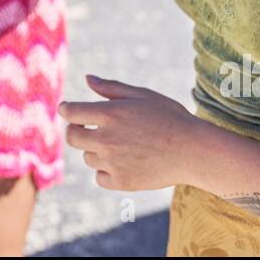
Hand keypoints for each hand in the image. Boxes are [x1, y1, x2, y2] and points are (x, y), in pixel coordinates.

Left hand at [59, 75, 204, 190]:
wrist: (193, 151)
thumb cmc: (170, 118)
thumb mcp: (142, 95)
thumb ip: (111, 88)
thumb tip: (88, 78)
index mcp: (110, 114)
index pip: (71, 112)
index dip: (65, 109)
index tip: (67, 109)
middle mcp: (106, 139)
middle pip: (71, 137)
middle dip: (75, 131)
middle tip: (87, 128)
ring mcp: (113, 162)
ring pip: (87, 157)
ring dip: (95, 150)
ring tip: (120, 145)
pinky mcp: (121, 182)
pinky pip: (100, 177)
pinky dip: (106, 171)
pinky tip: (123, 162)